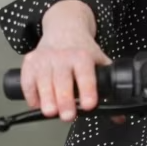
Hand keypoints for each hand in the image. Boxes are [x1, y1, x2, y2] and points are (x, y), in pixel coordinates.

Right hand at [20, 1, 109, 122]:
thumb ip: (109, 88)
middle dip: (65, 100)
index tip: (90, 105)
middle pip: (63, 80)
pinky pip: (28, 81)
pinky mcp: (30, 62)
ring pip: (44, 81)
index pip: (86, 75)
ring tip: (51, 112)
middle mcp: (63, 56)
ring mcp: (45, 58)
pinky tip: (36, 104)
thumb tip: (118, 117)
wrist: (64, 28)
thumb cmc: (82, 50)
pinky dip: (31, 95)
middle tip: (68, 116)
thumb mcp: (99, 61)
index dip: (88, 91)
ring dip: (47, 99)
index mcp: (83, 56)